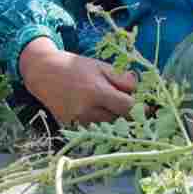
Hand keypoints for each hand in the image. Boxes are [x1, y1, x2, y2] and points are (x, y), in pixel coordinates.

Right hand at [18, 36, 137, 125]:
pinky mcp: (71, 126)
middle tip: (131, 105)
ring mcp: (78, 120)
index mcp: (97, 92)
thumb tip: (138, 89)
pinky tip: (95, 109)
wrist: (43, 73)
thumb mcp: (100, 66)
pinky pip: (93, 127)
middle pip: (119, 120)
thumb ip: (120, 78)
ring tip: (110, 104)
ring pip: (106, 126)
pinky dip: (99, 121)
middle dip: (127, 114)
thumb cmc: (74, 66)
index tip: (148, 107)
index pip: (127, 108)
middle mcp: (87, 110)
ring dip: (113, 118)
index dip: (140, 108)